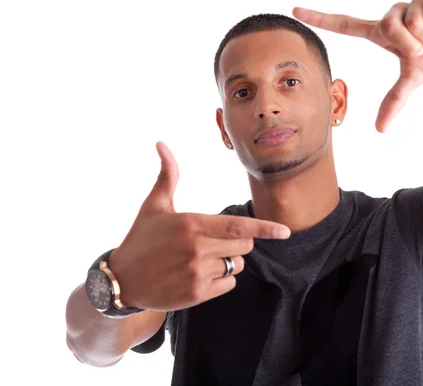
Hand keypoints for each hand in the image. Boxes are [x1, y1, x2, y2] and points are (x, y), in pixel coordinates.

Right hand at [108, 142, 290, 310]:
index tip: (285, 232)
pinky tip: (200, 274)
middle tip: (214, 240)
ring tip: (201, 258)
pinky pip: (229, 284)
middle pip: (244, 244)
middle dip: (237, 241)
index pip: (238, 226)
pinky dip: (222, 280)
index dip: (265, 229)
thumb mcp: (154, 205)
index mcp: (192, 224)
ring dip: (228, 260)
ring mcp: (197, 273)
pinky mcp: (197, 294)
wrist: (122, 280)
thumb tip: (162, 144)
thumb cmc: (141, 239)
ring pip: (237, 265)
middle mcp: (197, 249)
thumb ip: (167, 175)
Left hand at [293, 0, 422, 131]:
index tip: (295, 11)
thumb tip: (380, 129)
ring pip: (411, 18)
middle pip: (388, 24)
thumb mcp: (413, 79)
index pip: (345, 24)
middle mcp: (394, 17)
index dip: (321, 18)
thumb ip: (395, 100)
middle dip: (409, 44)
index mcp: (382, 34)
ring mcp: (413, 4)